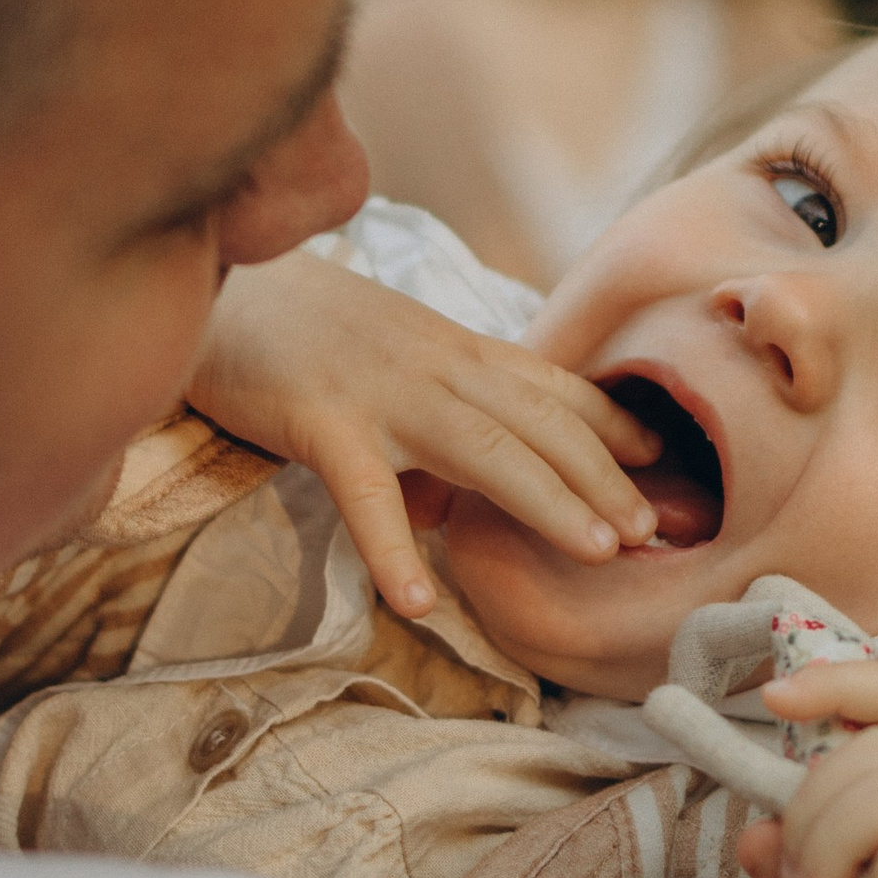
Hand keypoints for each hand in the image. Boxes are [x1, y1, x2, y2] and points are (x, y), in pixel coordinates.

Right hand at [190, 251, 659, 620]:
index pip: (553, 388)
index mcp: (455, 351)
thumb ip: (430, 418)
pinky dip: (391, 549)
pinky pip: (364, 492)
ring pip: (484, 448)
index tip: (664, 463)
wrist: (213, 274)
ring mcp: (382, 392)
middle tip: (652, 531)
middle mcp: (436, 367)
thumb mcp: (387, 362)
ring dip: (547, 500)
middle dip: (603, 476)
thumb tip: (448, 506)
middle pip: (540, 422)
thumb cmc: (298, 330)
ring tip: (596, 553)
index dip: (612, 426)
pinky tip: (418, 602)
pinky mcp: (319, 419)